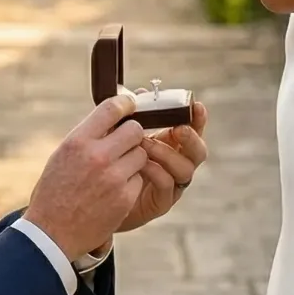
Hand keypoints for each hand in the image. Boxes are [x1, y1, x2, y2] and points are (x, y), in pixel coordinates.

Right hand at [26, 95, 149, 260]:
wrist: (51, 233)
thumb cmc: (54, 192)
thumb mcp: (62, 156)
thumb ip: (87, 136)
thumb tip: (113, 118)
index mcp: (78, 141)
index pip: (111, 108)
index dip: (126, 103)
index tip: (131, 104)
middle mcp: (97, 156)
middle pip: (135, 130)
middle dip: (133, 135)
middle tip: (126, 143)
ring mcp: (113, 177)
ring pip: (141, 154)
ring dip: (134, 159)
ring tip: (117, 170)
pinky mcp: (124, 197)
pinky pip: (139, 179)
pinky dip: (132, 182)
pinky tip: (115, 191)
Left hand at [117, 103, 208, 231]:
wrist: (96, 197)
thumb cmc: (110, 163)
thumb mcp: (121, 136)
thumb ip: (134, 117)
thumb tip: (140, 92)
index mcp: (171, 144)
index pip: (192, 129)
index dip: (197, 118)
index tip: (196, 106)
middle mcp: (176, 164)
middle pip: (198, 151)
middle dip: (191, 138)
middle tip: (178, 128)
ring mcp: (172, 184)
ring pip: (185, 169)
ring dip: (167, 153)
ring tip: (146, 144)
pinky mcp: (161, 202)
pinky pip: (167, 185)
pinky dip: (157, 171)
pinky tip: (141, 164)